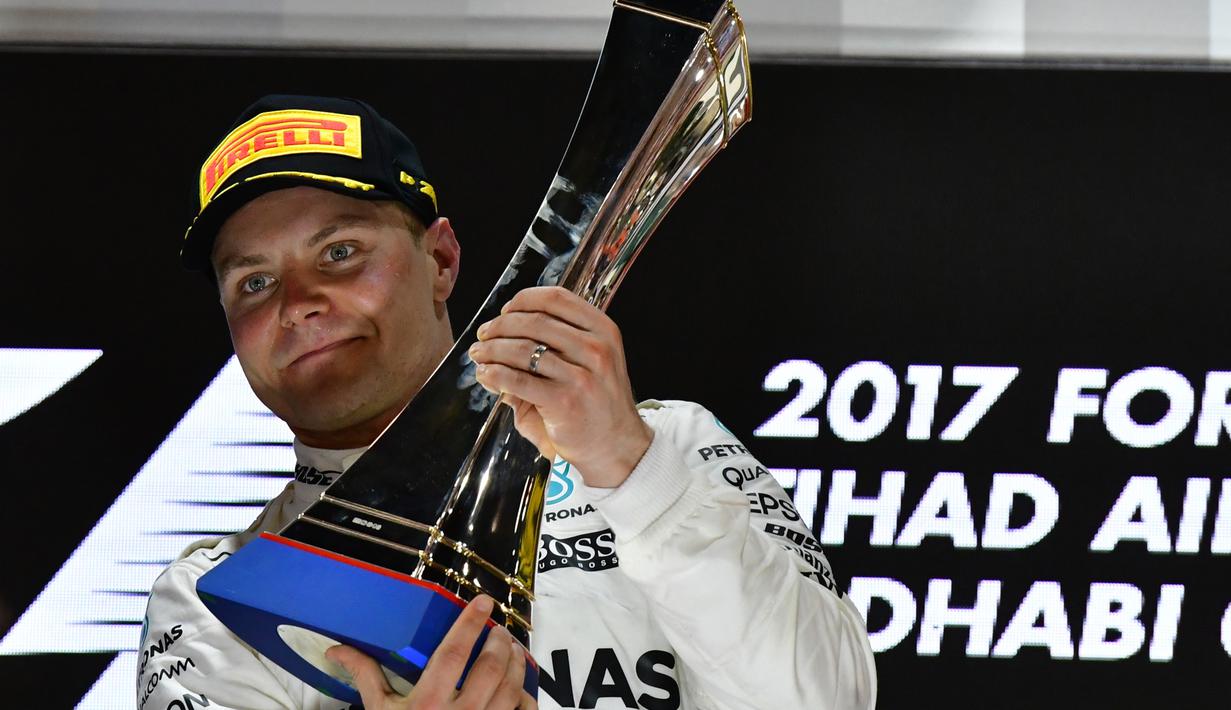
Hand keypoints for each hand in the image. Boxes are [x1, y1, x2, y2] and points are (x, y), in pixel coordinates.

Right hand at [325, 595, 535, 709]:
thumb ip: (366, 675)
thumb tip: (338, 649)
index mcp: (428, 702)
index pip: (454, 652)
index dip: (470, 623)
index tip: (482, 603)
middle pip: (491, 666)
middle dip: (499, 641)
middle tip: (498, 630)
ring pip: (512, 687)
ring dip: (516, 663)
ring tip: (512, 650)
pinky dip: (526, 696)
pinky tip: (520, 685)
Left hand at [469, 286, 652, 487]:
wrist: (616, 448)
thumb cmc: (596, 405)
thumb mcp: (587, 365)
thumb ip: (552, 347)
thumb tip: (502, 338)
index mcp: (603, 331)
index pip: (557, 299)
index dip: (524, 300)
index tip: (506, 311)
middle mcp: (596, 349)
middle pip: (535, 321)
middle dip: (501, 326)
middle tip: (484, 335)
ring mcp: (582, 376)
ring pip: (522, 349)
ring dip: (492, 349)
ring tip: (479, 355)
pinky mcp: (565, 402)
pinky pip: (518, 380)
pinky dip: (494, 374)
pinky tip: (485, 375)